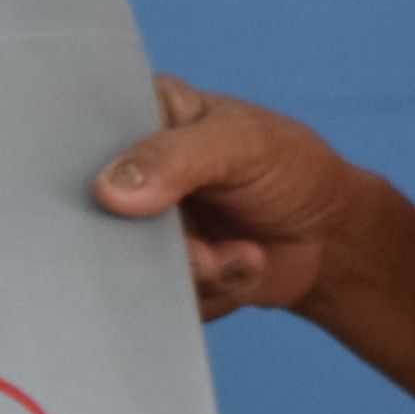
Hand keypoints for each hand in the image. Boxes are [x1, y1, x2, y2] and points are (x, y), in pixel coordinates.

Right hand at [91, 73, 376, 319]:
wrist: (332, 240)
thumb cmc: (289, 168)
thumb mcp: (240, 145)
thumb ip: (176, 158)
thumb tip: (105, 190)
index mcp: (142, 117)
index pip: (82, 132)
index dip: (82, 163)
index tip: (113, 195)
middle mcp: (130, 174)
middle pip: (91, 209)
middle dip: (151, 239)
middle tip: (204, 248)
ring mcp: (142, 228)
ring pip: (126, 262)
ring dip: (194, 269)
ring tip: (240, 254)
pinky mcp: (160, 275)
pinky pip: (157, 297)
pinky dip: (209, 289)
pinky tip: (243, 266)